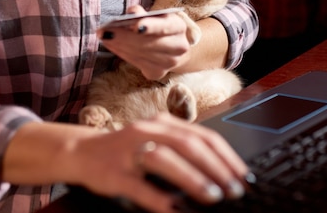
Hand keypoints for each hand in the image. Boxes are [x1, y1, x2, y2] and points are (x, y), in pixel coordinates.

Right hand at [71, 113, 251, 212]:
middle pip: (189, 145)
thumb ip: (184, 152)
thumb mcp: (158, 142)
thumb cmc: (128, 150)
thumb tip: (221, 174)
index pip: (203, 136)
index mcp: (164, 123)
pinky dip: (160, 199)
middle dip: (216, 168)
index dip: (227, 156)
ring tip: (213, 196)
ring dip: (192, 178)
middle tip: (234, 189)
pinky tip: (177, 210)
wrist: (83, 152)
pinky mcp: (115, 173)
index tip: (244, 175)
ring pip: (165, 160)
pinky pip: (140, 187)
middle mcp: (149, 131)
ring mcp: (130, 151)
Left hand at [97, 5, 192, 79]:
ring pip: (139, 54)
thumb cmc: (160, 26)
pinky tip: (112, 46)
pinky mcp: (157, 73)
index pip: (164, 27)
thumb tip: (131, 13)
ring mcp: (169, 63)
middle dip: (124, 37)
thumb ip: (143, 13)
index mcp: (179, 27)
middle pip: (148, 43)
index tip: (136, 25)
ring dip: (118, 45)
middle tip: (104, 31)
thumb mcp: (156, 15)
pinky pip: (135, 63)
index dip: (151, 26)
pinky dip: (122, 53)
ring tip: (104, 36)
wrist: (173, 47)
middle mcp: (178, 47)